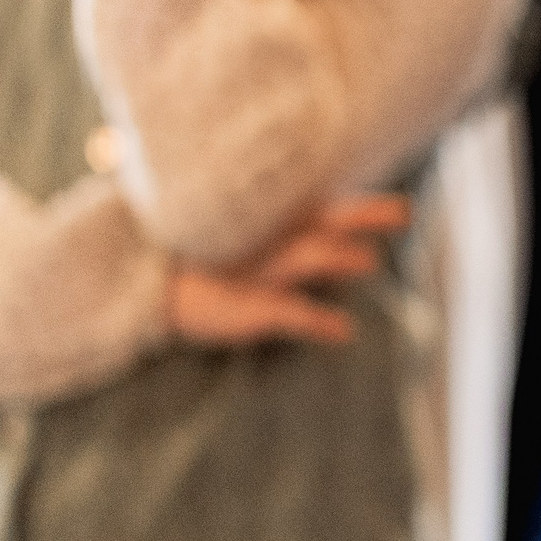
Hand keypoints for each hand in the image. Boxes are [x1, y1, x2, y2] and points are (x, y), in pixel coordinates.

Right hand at [165, 193, 408, 346]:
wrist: (133, 282)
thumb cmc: (196, 257)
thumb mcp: (241, 239)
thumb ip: (291, 236)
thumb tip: (337, 245)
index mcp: (273, 224)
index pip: (328, 211)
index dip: (367, 209)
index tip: (407, 210)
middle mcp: (270, 240)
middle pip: (325, 222)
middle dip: (366, 216)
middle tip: (404, 215)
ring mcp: (257, 271)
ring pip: (308, 256)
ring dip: (343, 257)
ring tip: (370, 261)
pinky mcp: (243, 307)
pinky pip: (285, 312)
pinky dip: (316, 321)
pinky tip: (344, 331)